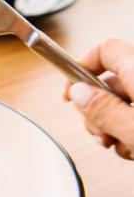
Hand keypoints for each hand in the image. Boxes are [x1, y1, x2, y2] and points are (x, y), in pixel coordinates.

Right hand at [64, 38, 133, 159]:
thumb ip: (105, 110)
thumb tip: (78, 94)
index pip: (106, 50)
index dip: (81, 68)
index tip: (68, 94)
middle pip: (108, 84)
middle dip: (96, 112)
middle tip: (102, 135)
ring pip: (120, 106)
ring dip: (112, 129)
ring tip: (126, 147)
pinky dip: (130, 136)